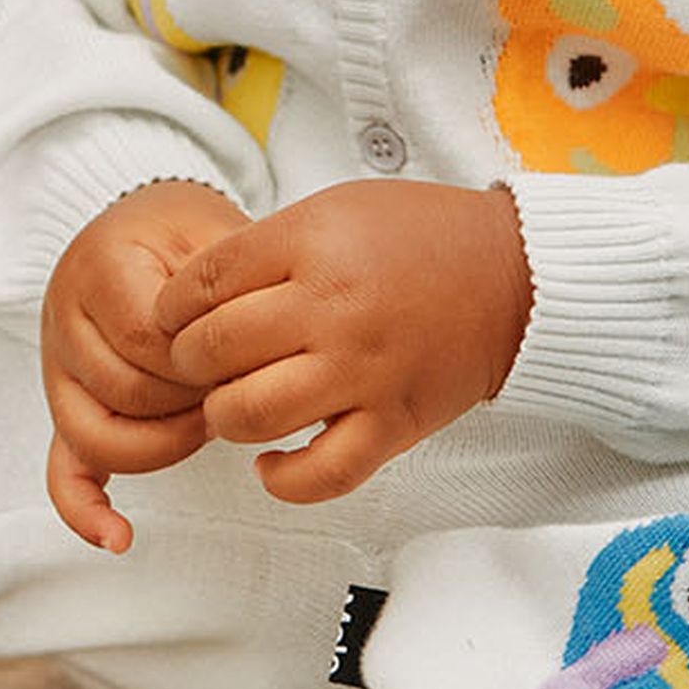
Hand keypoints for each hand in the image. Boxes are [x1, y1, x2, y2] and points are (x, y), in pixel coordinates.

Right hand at [40, 179, 247, 551]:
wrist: (139, 225)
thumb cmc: (185, 236)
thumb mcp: (214, 234)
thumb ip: (232, 285)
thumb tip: (262, 354)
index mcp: (99, 266)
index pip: (147, 337)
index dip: (202, 359)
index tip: (241, 352)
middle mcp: (64, 319)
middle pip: (127, 391)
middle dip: (190, 400)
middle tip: (233, 386)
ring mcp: (59, 371)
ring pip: (101, 436)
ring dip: (165, 441)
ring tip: (205, 420)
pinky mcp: (66, 409)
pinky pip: (63, 471)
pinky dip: (86, 509)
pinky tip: (119, 538)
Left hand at [154, 179, 532, 503]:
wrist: (516, 277)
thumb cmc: (421, 237)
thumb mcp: (335, 208)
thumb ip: (267, 248)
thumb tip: (194, 300)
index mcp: (314, 244)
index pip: (202, 282)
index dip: (171, 306)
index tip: (174, 317)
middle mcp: (334, 309)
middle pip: (214, 349)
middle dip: (187, 361)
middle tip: (198, 363)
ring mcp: (366, 371)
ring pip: (252, 415)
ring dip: (224, 417)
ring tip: (232, 406)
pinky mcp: (396, 422)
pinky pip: (323, 474)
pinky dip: (284, 480)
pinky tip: (271, 465)